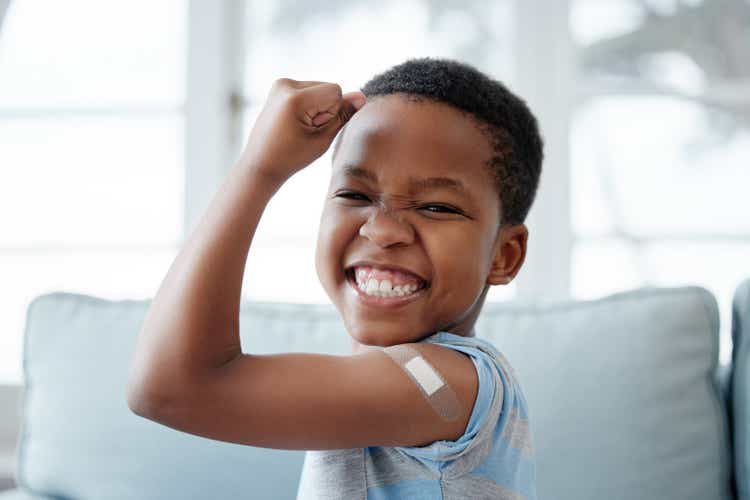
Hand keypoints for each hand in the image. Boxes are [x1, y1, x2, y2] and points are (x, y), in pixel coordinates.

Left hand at [238, 78, 365, 183]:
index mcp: (295, 98)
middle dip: (325, 109)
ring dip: (317, 108)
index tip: (313, 129)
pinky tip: (294, 122)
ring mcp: (280, 84)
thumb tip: (362, 96)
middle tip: (304, 131)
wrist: (260, 164)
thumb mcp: (322, 139)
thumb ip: (343, 115)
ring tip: (298, 128)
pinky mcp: (279, 87)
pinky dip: (308, 105)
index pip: (335, 91)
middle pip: (328, 88)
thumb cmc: (290, 157)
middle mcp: (285, 84)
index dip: (333, 112)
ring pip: (320, 89)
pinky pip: (309, 91)